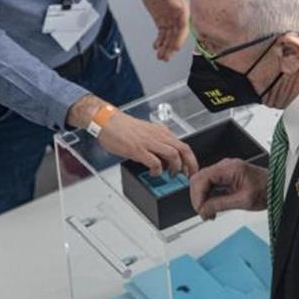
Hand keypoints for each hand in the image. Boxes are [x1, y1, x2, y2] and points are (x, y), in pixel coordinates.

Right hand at [69, 95, 198, 175]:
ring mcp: (148, 142)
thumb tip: (165, 159)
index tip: (190, 169)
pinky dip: (158, 170)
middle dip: (189, 165)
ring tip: (171, 175)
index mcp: (161, 132)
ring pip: (173, 154)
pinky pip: (154, 162)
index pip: (183, 145)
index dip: (191, 159)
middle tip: (188, 176)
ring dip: (175, 167)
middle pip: (183, 149)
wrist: (107, 121)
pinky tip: (154, 173)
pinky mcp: (138, 149)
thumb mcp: (146, 132)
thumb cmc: (123, 128)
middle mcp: (158, 136)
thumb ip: (157, 142)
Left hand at [141, 0, 188, 60]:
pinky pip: (162, 34)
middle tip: (166, 57)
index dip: (180, 38)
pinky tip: (156, 47)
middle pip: (176, 34)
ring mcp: (170, 19)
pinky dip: (160, 41)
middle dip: (171, 47)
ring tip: (161, 57)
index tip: (176, 47)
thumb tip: (178, 6)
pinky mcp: (162, 20)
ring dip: (166, 47)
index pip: (183, 26)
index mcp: (182, 8)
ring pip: (169, 37)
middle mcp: (177, 16)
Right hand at [190, 158, 267, 219]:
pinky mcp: (226, 176)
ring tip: (208, 213)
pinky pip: (210, 184)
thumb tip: (203, 210)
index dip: (197, 196)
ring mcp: (225, 170)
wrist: (277, 187)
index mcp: (229, 168)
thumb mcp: (243, 201)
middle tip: (203, 213)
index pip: (202, 178)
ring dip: (202, 198)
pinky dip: (208, 196)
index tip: (200, 209)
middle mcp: (225, 166)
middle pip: (199, 179)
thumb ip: (220, 204)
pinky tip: (211, 206)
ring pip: (203, 182)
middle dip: (198, 197)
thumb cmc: (266, 190)